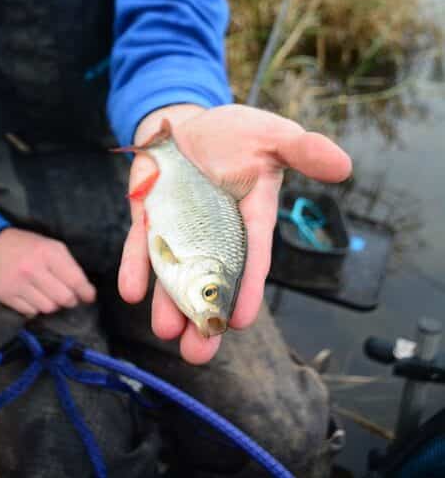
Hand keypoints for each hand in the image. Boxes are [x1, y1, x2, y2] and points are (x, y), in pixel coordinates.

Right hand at [0, 227, 95, 316]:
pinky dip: (35, 308)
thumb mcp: (47, 245)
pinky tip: (33, 297)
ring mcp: (19, 284)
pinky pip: (31, 312)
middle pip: (64, 298)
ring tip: (48, 295)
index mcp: (48, 252)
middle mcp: (33, 269)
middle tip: (69, 297)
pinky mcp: (7, 296)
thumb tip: (84, 290)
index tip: (89, 296)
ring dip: (52, 304)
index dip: (86, 291)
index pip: (75, 280)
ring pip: (48, 308)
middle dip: (70, 300)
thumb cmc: (24, 244)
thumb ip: (66, 265)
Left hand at [118, 104, 351, 364]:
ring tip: (166, 332)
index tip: (241, 320)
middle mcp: (213, 235)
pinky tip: (133, 291)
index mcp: (250, 218)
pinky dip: (135, 267)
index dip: (246, 288)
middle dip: (204, 318)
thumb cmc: (235, 134)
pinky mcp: (147, 219)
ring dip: (168, 304)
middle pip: (210, 282)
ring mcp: (178, 230)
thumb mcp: (270, 135)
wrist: (185, 123)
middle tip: (198, 354)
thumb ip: (302, 149)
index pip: (251, 257)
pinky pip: (139, 247)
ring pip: (173, 274)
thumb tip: (344, 164)